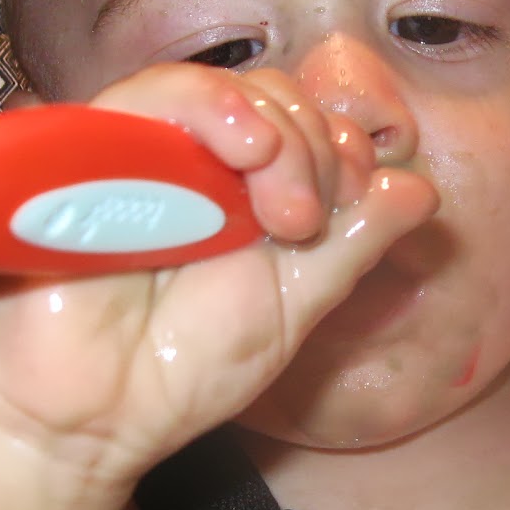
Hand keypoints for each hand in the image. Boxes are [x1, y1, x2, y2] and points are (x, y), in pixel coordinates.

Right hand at [0, 63, 437, 484]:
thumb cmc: (179, 369)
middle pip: (274, 99)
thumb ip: (352, 247)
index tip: (352, 205)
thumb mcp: (293, 308)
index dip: (344, 150)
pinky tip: (245, 147)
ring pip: (219, 88)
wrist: (90, 421)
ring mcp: (142, 153)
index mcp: (245, 192)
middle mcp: (194, 163)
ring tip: (285, 207)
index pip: (309, 127)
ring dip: (275, 130)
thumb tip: (420, 189)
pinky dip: (207, 106)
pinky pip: (147, 96)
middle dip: (314, 150)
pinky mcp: (89, 153)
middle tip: (303, 225)